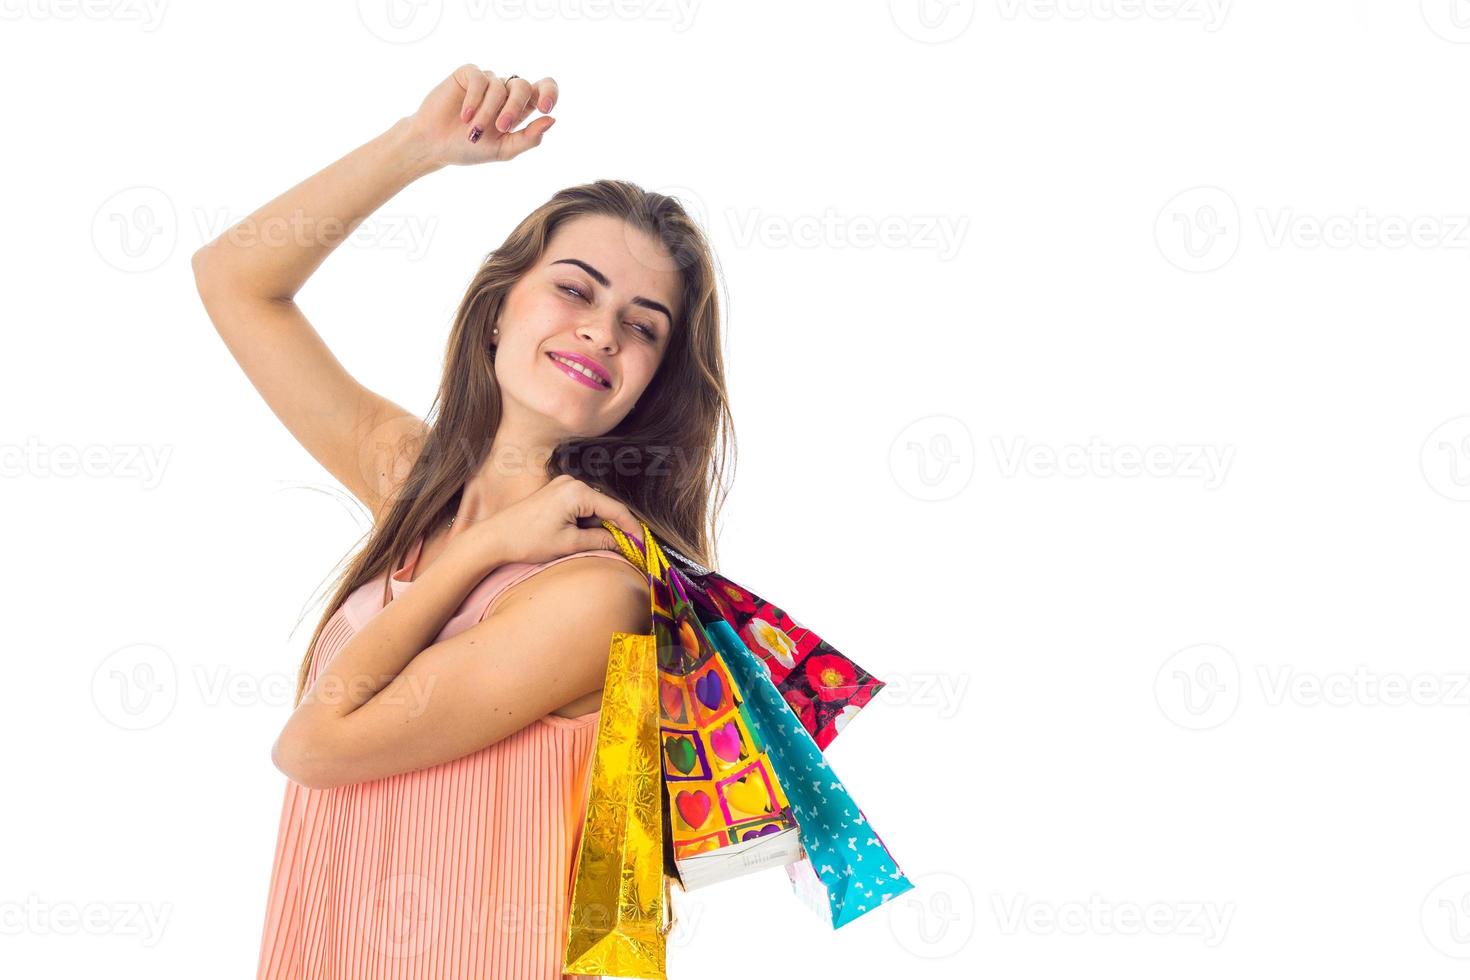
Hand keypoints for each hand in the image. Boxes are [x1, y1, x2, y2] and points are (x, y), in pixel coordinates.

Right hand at [405, 64, 557, 168]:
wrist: (435, 146)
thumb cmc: (469, 149)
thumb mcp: (504, 150)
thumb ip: (529, 138)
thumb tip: (552, 120)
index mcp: (519, 108)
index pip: (544, 89)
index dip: (550, 92)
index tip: (546, 108)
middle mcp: (505, 92)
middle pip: (523, 86)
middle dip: (514, 108)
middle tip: (501, 128)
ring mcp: (487, 81)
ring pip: (499, 87)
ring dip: (488, 112)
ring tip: (473, 131)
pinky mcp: (467, 74)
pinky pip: (479, 79)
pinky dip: (475, 99)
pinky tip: (465, 115)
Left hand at [462, 475, 643, 567]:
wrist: (495, 537)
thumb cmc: (528, 540)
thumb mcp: (569, 544)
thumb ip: (599, 541)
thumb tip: (620, 543)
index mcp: (577, 492)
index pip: (615, 510)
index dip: (631, 528)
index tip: (641, 544)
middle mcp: (571, 482)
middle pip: (605, 507)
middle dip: (614, 528)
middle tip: (624, 549)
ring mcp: (562, 485)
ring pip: (593, 508)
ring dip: (597, 527)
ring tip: (593, 546)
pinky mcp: (555, 492)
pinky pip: (580, 506)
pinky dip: (585, 522)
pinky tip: (579, 537)